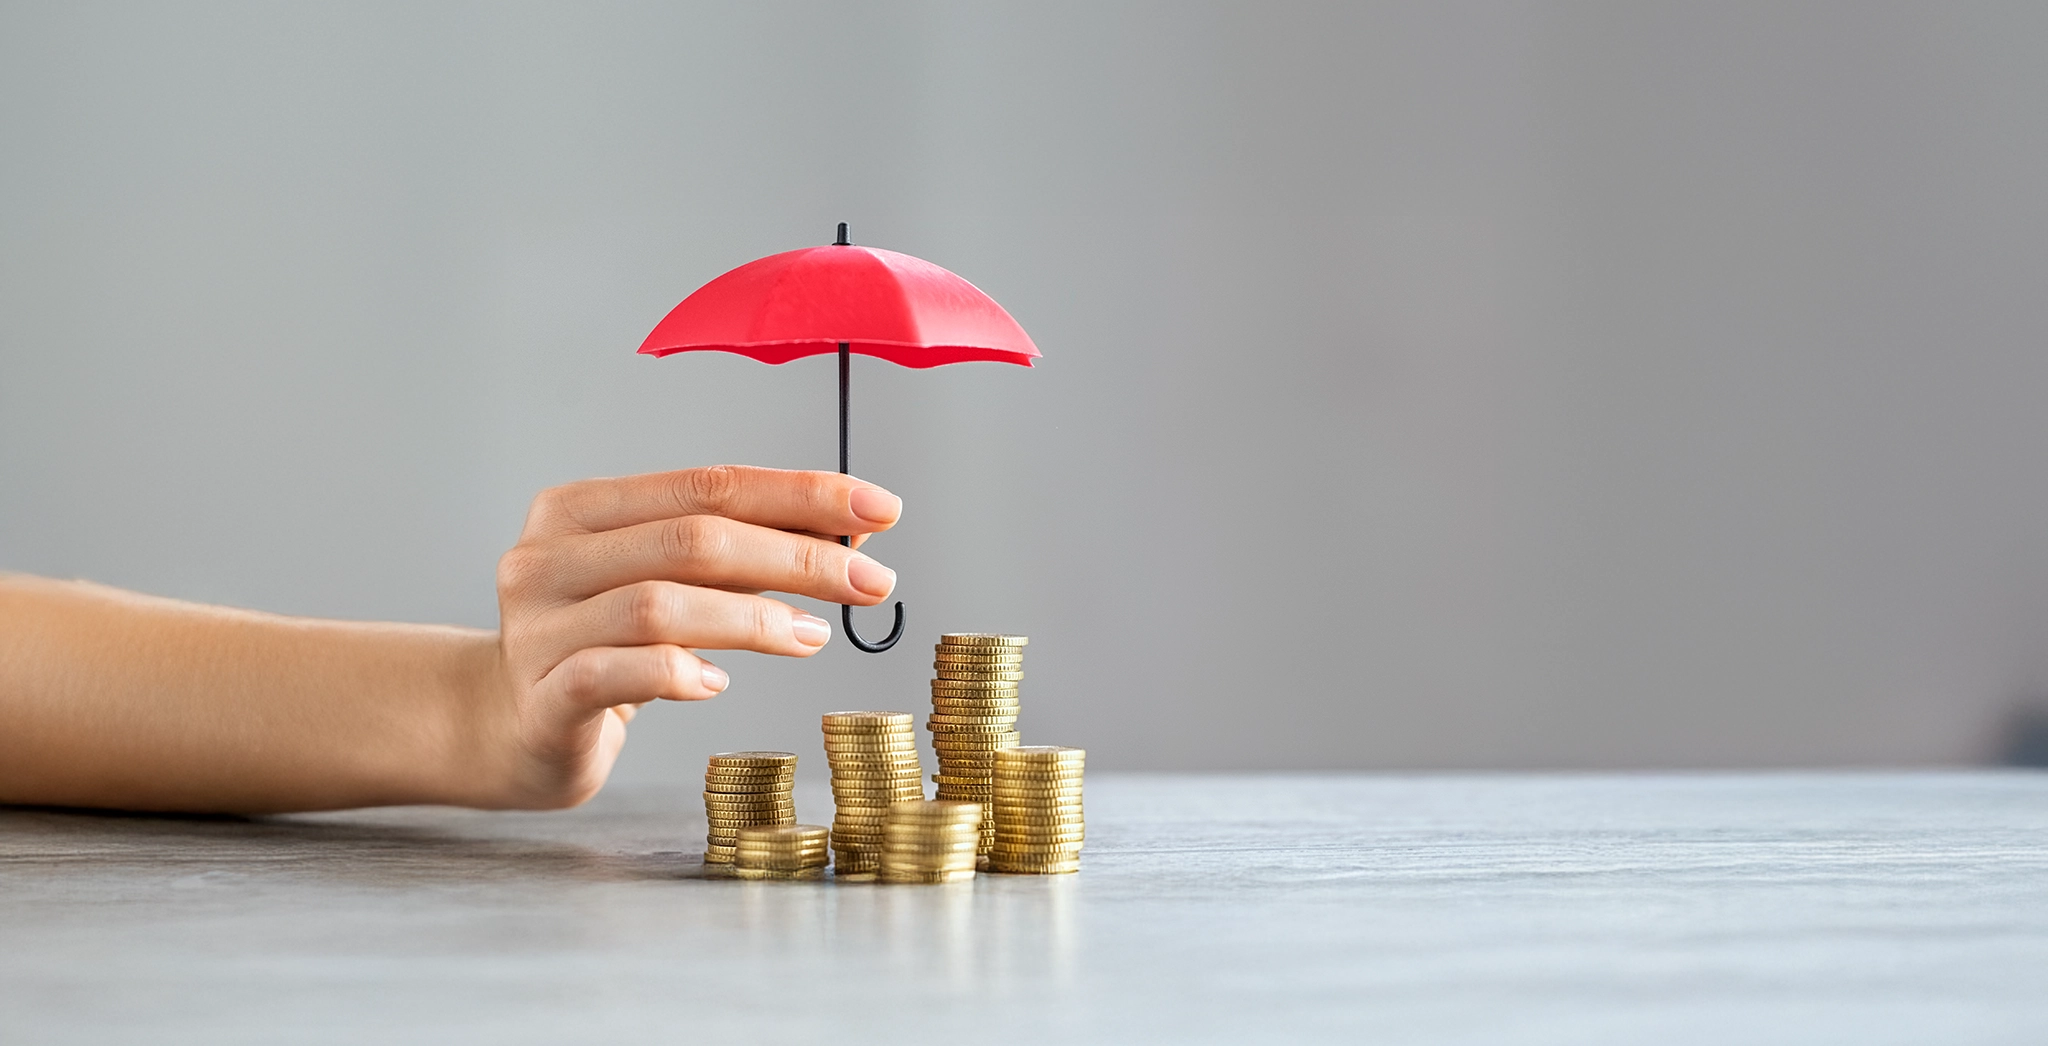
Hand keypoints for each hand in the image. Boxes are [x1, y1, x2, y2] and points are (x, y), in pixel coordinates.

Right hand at [473, 465, 901, 807]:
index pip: (708, 484)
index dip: (801, 493)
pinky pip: (617, 674)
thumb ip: (734, 556)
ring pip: (659, 605)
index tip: (881, 509)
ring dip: (754, 618)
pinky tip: (719, 684)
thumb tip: (851, 536)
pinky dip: (680, 674)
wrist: (502, 726)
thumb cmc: (602, 646)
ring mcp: (536, 629)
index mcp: (579, 508)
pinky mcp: (541, 699)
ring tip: (814, 635)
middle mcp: (547, 557)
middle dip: (797, 555)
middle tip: (872, 580)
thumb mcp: (664, 586)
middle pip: (692, 538)